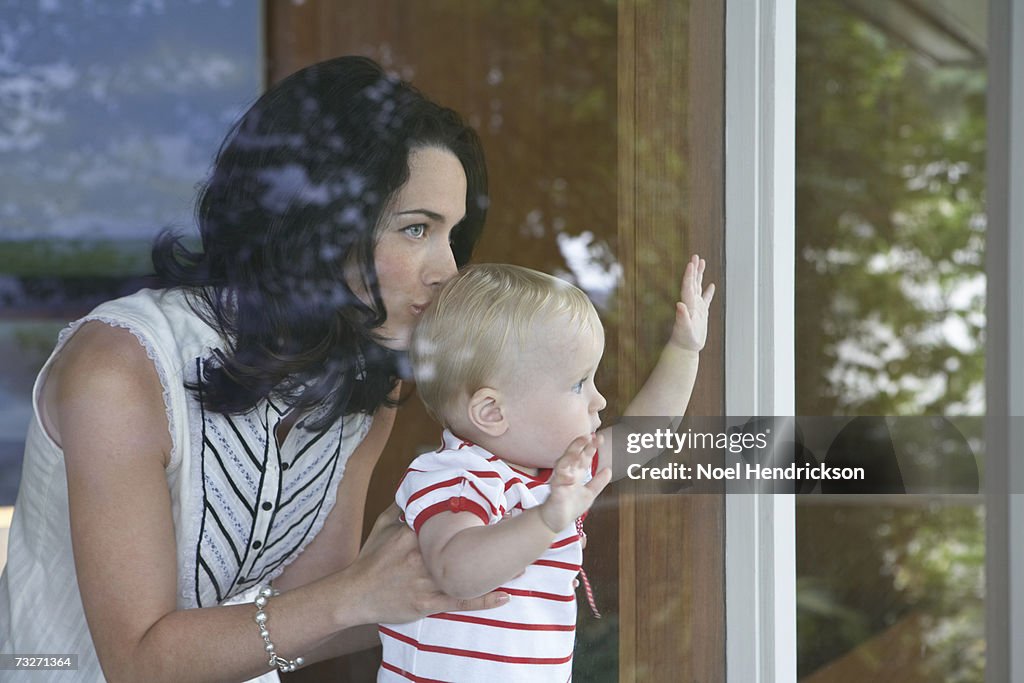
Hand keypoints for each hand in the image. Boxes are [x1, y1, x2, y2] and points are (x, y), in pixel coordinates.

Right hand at [346, 505, 509, 623]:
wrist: (354, 594)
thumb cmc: (369, 560)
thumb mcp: (382, 526)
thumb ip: (400, 506)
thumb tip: (415, 486)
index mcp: (413, 535)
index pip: (448, 522)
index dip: (474, 516)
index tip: (499, 510)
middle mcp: (422, 557)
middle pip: (462, 546)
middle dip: (490, 542)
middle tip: (517, 534)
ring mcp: (426, 582)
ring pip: (466, 574)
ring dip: (495, 571)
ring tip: (522, 565)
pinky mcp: (428, 603)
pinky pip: (460, 601)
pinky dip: (483, 600)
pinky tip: (505, 596)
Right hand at [539, 435, 611, 532]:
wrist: (556, 521)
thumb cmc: (570, 506)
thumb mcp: (589, 494)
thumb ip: (598, 482)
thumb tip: (609, 470)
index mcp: (577, 473)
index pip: (584, 456)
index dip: (591, 447)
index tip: (600, 438)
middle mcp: (567, 473)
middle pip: (573, 455)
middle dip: (580, 445)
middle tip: (589, 436)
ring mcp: (560, 481)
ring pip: (562, 464)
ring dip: (569, 456)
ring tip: (579, 451)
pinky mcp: (554, 491)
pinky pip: (557, 482)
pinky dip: (564, 478)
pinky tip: (571, 477)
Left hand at [669, 254, 715, 351]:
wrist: (684, 349)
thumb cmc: (684, 341)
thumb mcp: (684, 330)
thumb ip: (681, 317)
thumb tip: (679, 304)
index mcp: (687, 305)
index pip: (688, 287)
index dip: (689, 275)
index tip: (691, 263)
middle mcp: (690, 303)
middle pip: (692, 283)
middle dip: (694, 269)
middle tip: (696, 256)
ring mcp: (695, 307)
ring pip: (698, 287)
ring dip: (699, 275)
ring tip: (702, 262)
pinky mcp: (701, 313)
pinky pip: (705, 299)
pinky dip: (708, 292)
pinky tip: (711, 285)